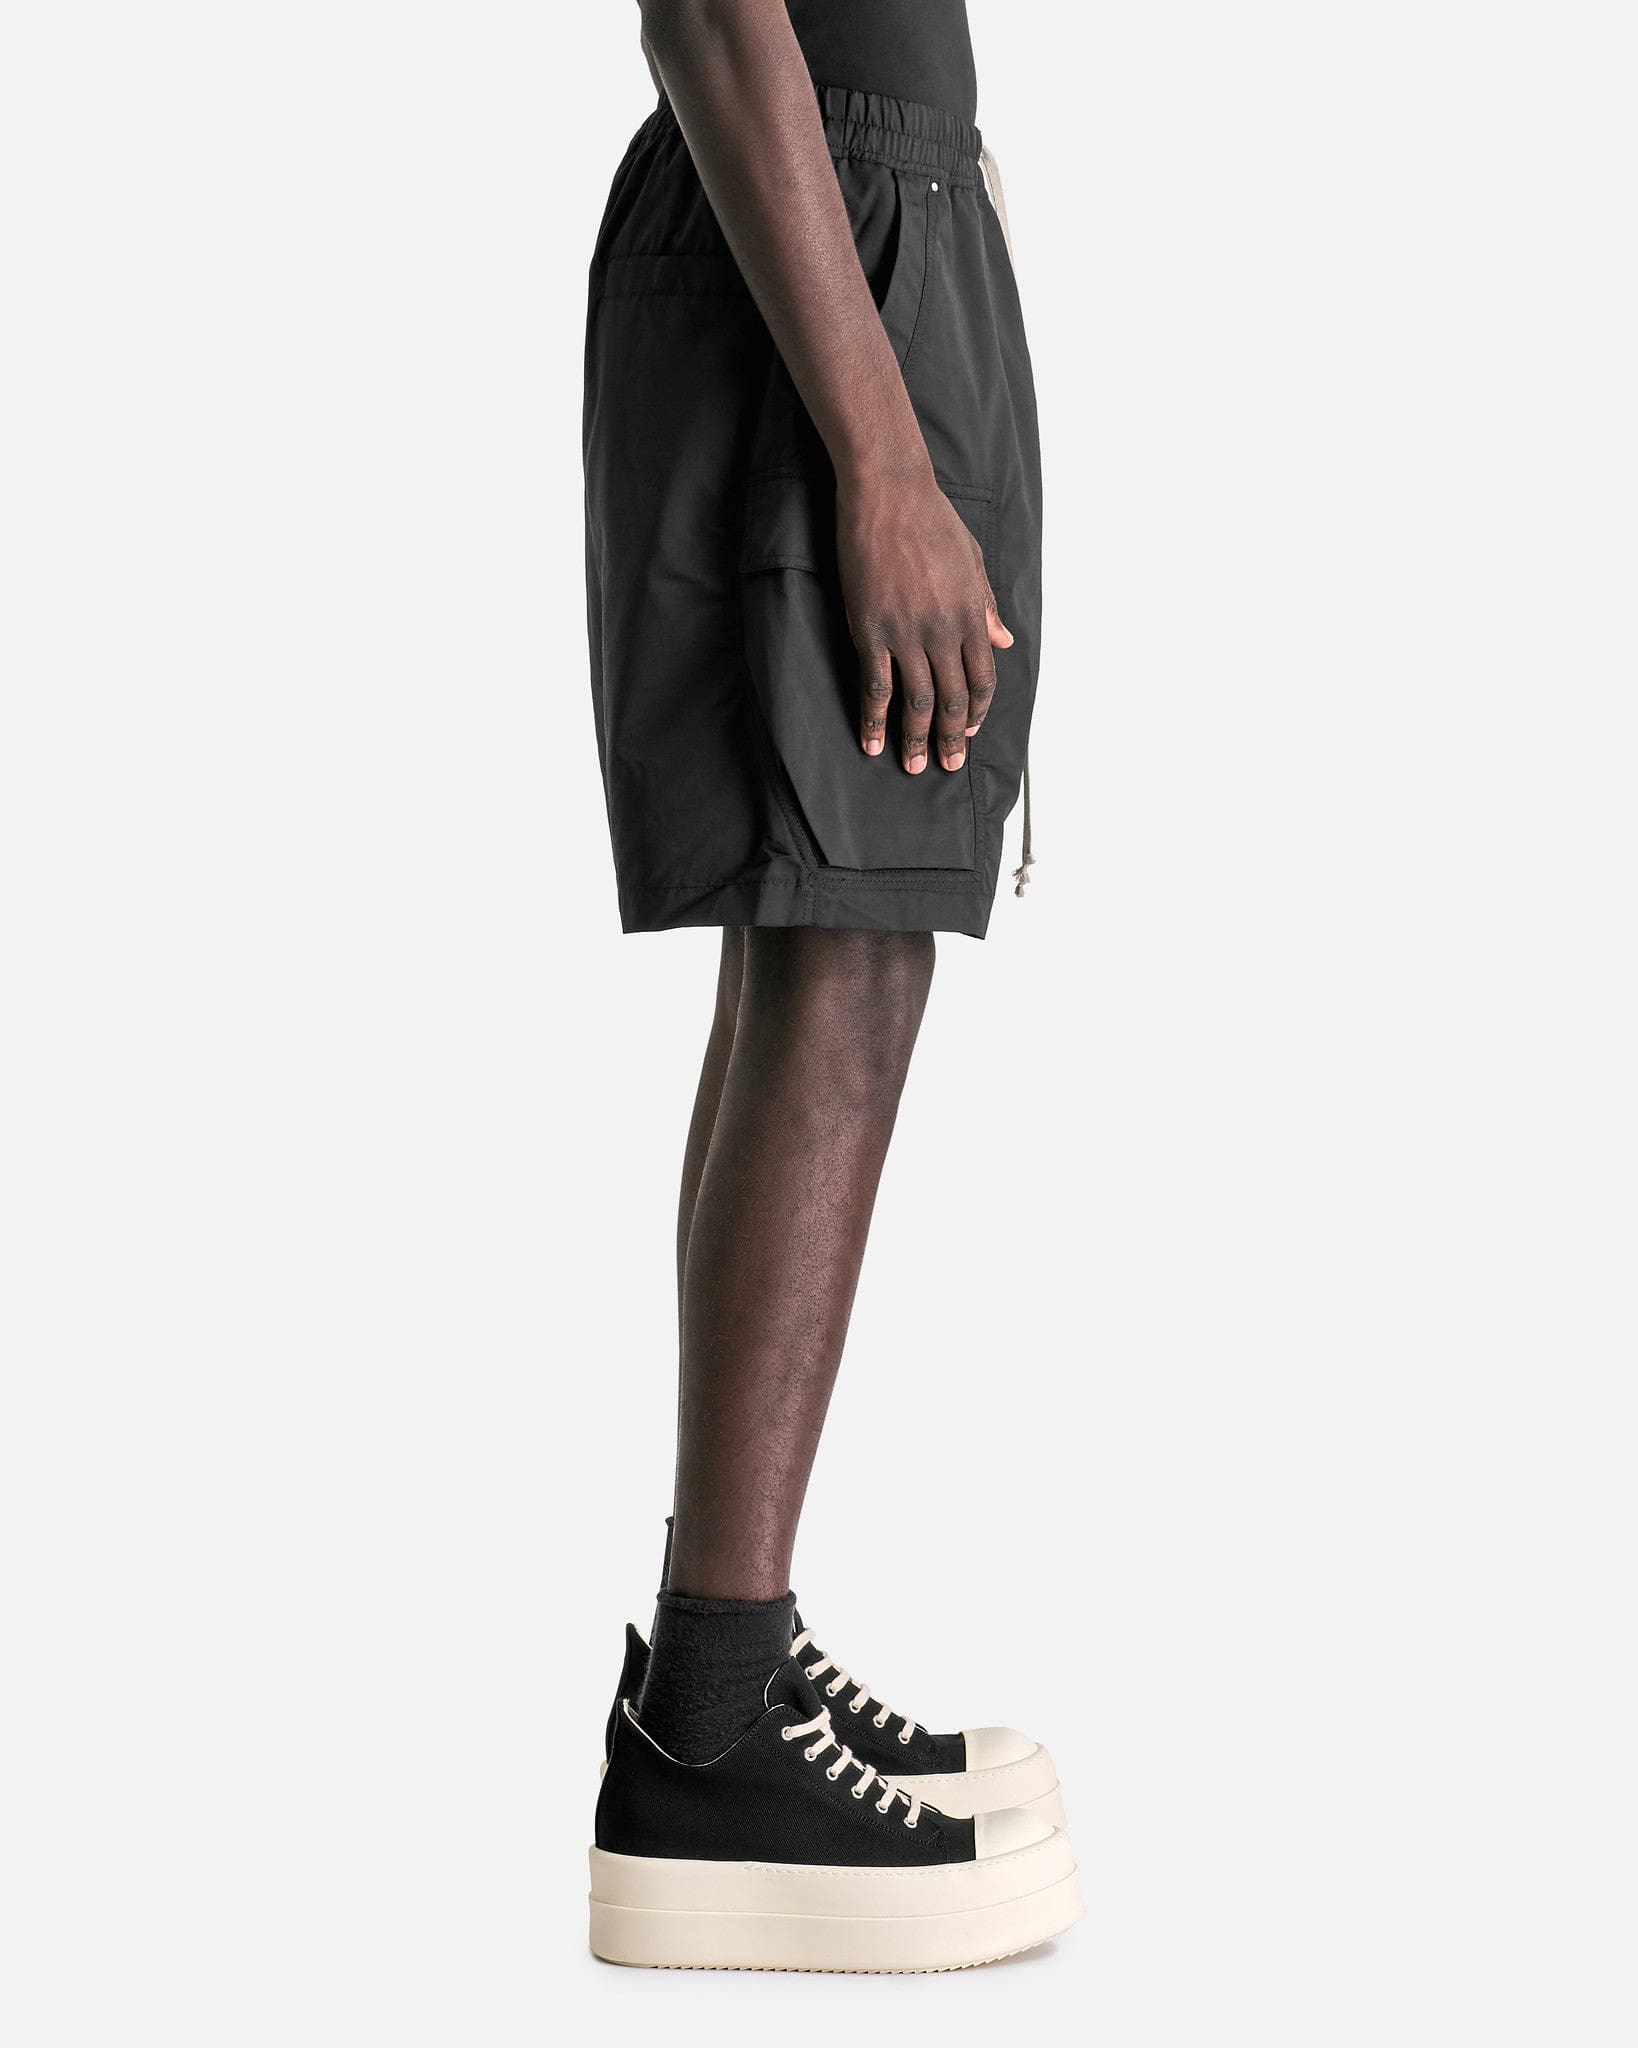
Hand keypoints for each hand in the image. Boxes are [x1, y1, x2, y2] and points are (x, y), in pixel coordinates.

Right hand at [835, 463, 1012, 772]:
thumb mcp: (973, 562)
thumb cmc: (932, 520)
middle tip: (946, 766)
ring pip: (916, 701)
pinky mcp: (871, 630)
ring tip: (913, 766)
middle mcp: (943, 631)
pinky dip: (874, 719)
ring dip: (916, 739)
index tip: (970, 732)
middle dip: (952, 738)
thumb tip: (1003, 641)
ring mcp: (906, 634)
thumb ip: (987, 607)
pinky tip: (872, 742)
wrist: (889, 492)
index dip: (977, 712)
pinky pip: (875, 685)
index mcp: (971, 616)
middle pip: (952, 699)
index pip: (982, 678)